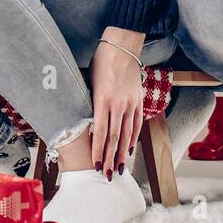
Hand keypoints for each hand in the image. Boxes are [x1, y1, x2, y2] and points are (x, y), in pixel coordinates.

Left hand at [90, 28, 145, 178]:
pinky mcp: (138, 101)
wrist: (121, 46)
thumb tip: (84, 124)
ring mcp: (130, 103)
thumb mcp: (89, 82)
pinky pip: (136, 124)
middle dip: (110, 159)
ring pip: (127, 135)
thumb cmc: (100, 63)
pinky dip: (133, 139)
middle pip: (114, 138)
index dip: (98, 151)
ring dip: (123, 155)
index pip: (100, 132)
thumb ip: (89, 104)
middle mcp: (118, 104)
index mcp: (102, 99)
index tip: (96, 166)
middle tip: (108, 176)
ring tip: (120, 170)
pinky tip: (129, 151)